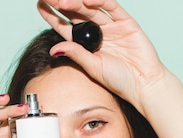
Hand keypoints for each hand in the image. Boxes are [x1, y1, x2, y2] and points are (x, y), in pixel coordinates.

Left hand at [37, 0, 167, 113]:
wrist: (143, 85)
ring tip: (62, 0)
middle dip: (62, 4)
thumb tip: (53, 49)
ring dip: (77, 2)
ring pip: (91, 9)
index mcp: (86, 45)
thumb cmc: (119, 81)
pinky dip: (100, 2)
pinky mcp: (126, 23)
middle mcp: (97, 33)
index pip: (65, 26)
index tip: (40, 5)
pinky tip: (87, 0)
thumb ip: (75, 54)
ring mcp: (112, 26)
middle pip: (76, 13)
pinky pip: (112, 8)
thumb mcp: (92, 67)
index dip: (53, 16)